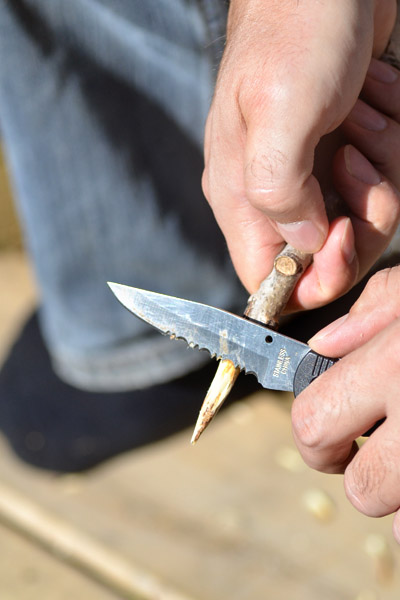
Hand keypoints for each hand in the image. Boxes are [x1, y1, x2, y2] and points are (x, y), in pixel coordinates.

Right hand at [203, 0, 397, 303]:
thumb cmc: (297, 30)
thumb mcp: (280, 112)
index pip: (265, 276)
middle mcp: (273, 190)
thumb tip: (301, 243)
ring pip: (360, 217)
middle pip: (324, 254)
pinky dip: (391, 143)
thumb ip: (279, 192)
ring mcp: (311, 171)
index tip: (343, 234)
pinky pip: (381, 179)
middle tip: (358, 157)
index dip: (309, 278)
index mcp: (241, 192)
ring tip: (363, 114)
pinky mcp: (342, 150)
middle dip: (360, 215)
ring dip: (381, 170)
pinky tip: (374, 101)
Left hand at [292, 266, 399, 541]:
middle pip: (359, 486)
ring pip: (394, 513)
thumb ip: (370, 312)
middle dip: (355, 467)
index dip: (316, 432)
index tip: (329, 428)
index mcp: (393, 366)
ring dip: (394, 488)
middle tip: (371, 444)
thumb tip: (323, 346)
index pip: (313, 423)